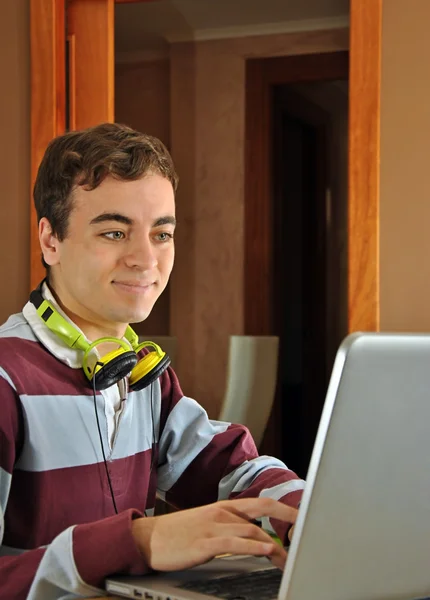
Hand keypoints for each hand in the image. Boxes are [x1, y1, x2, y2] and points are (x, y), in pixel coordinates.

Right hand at [132, 497, 296, 571]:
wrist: (149, 538)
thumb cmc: (178, 533)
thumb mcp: (208, 524)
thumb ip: (231, 526)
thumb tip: (254, 535)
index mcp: (224, 507)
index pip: (261, 502)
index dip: (283, 507)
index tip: (302, 514)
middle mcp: (222, 512)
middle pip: (262, 510)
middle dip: (287, 518)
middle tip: (306, 529)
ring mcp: (214, 526)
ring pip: (252, 531)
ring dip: (274, 545)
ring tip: (290, 557)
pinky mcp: (205, 542)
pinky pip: (234, 543)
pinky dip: (253, 547)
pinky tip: (266, 552)